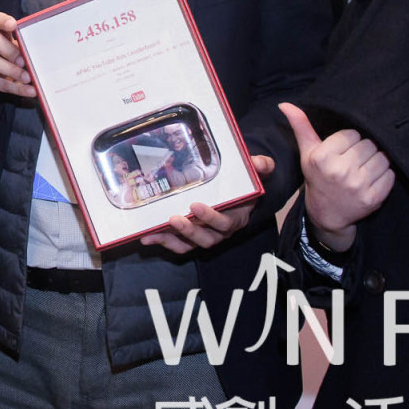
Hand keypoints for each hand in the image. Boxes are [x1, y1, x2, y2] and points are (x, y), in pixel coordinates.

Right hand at [0, 13, 33, 103]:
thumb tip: (40, 52)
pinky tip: (28, 90)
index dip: (3, 21)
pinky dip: (16, 87)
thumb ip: (19, 47)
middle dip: (8, 48)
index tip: (13, 25)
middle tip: (23, 60)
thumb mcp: (6, 50)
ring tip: (28, 78)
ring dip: (12, 70)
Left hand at [139, 154, 274, 253]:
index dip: (210, 218)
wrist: (240, 196)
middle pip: (206, 238)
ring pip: (190, 244)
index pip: (224, 223)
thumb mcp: (255, 174)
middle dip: (189, 231)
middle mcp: (220, 231)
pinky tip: (147, 237)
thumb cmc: (244, 185)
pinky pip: (179, 245)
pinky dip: (164, 242)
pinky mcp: (192, 238)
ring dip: (172, 239)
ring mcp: (205, 235)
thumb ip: (260, 167)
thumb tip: (262, 163)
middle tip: (174, 219)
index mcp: (235, 217)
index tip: (196, 206)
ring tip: (153, 232)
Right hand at [281, 102, 391, 253]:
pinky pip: (390, 175)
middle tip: (354, 161)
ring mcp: (358, 186)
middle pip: (368, 144)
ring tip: (363, 169)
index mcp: (323, 157)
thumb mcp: (307, 153)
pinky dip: (384, 176)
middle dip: (363, 150)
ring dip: (376, 162)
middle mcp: (340, 171)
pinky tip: (371, 180)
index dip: (349, 141)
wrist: (327, 214)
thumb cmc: (318, 178)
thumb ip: (301, 126)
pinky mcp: (373, 198)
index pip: (352, 134)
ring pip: (382, 158)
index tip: (342, 151)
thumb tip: (285, 104)